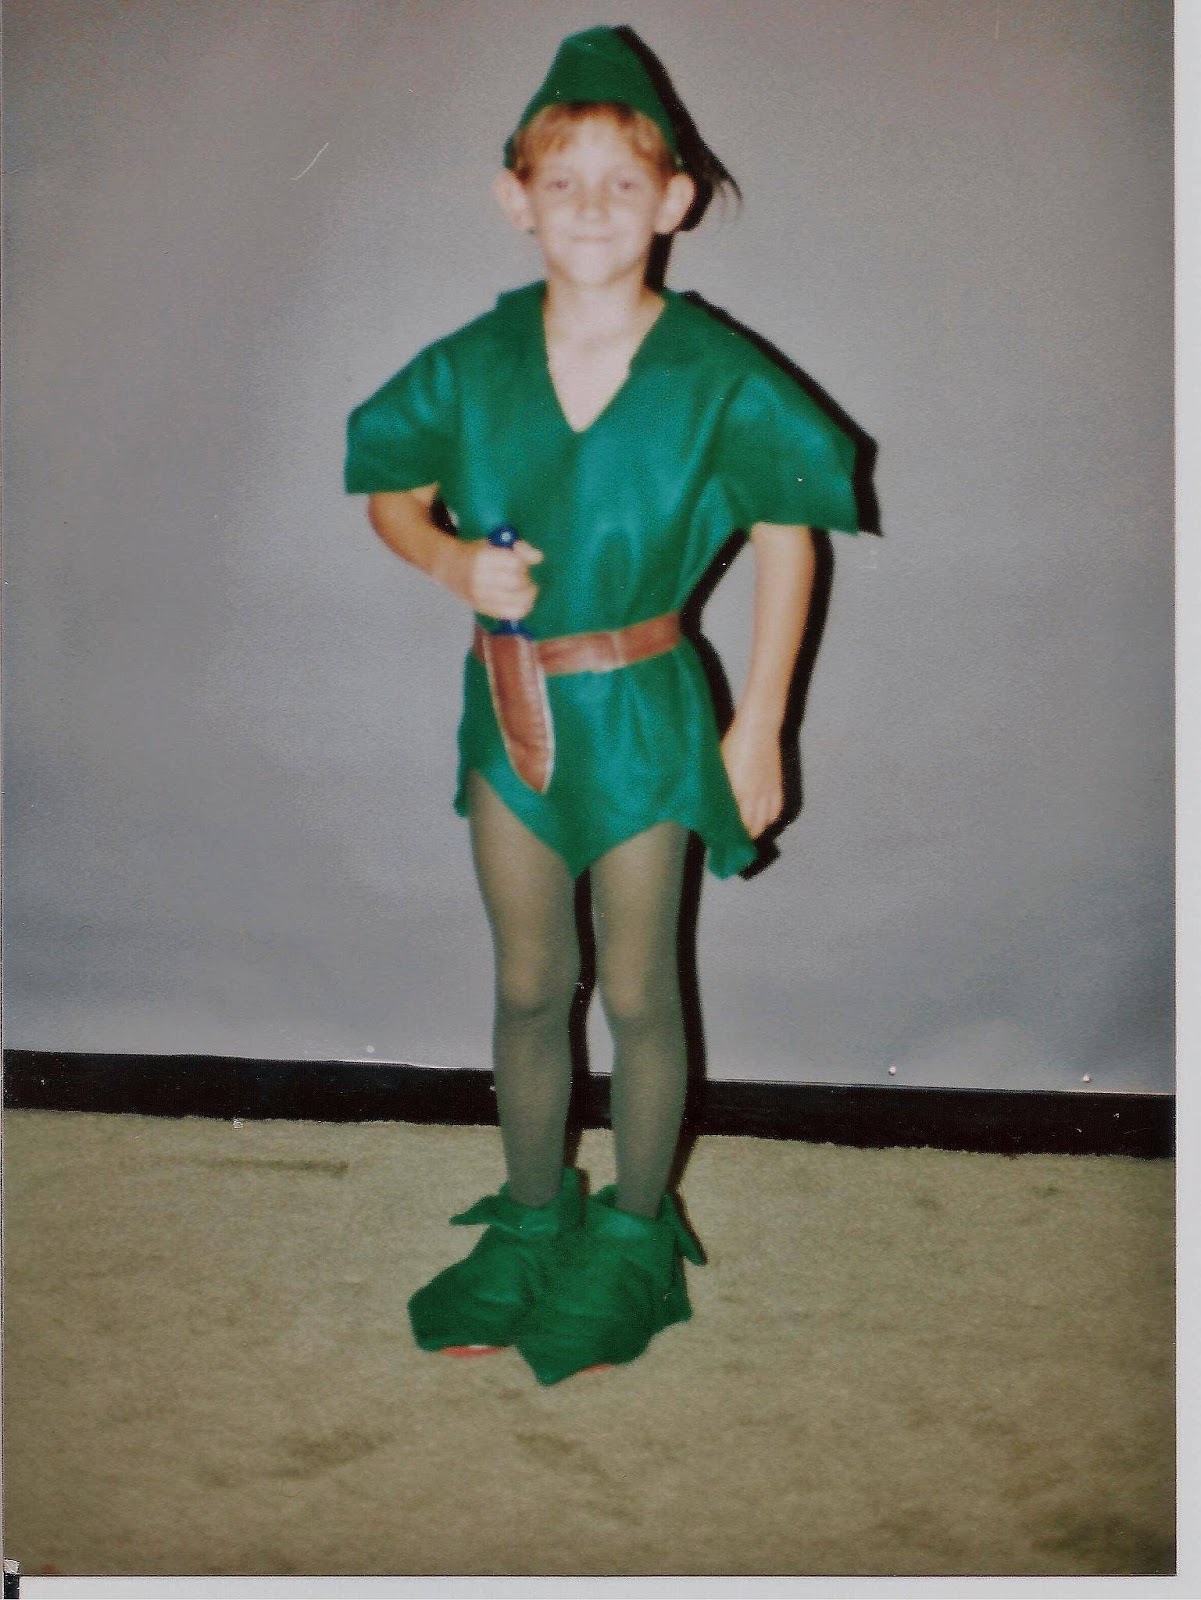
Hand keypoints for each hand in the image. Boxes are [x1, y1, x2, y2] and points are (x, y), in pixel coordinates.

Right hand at [460, 539, 542, 620]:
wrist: (449, 567)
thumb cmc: (477, 553)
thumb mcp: (495, 543)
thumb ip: (519, 548)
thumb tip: (539, 558)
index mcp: (483, 558)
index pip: (516, 563)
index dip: (525, 562)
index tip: (522, 562)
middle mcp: (480, 578)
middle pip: (517, 582)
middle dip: (527, 580)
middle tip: (526, 578)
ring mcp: (480, 596)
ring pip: (516, 600)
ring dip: (529, 595)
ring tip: (529, 590)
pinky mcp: (482, 608)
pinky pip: (510, 613)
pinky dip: (523, 608)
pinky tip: (525, 602)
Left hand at [721, 716, 783, 839]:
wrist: (758, 728)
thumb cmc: (734, 743)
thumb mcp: (719, 765)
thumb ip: (718, 785)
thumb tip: (711, 800)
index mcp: (737, 790)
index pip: (733, 820)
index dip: (727, 832)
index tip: (720, 839)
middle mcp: (754, 795)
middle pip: (751, 826)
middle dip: (743, 836)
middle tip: (734, 842)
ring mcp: (768, 791)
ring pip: (765, 820)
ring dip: (758, 829)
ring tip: (750, 834)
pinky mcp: (777, 785)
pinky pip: (776, 809)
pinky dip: (770, 818)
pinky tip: (764, 820)